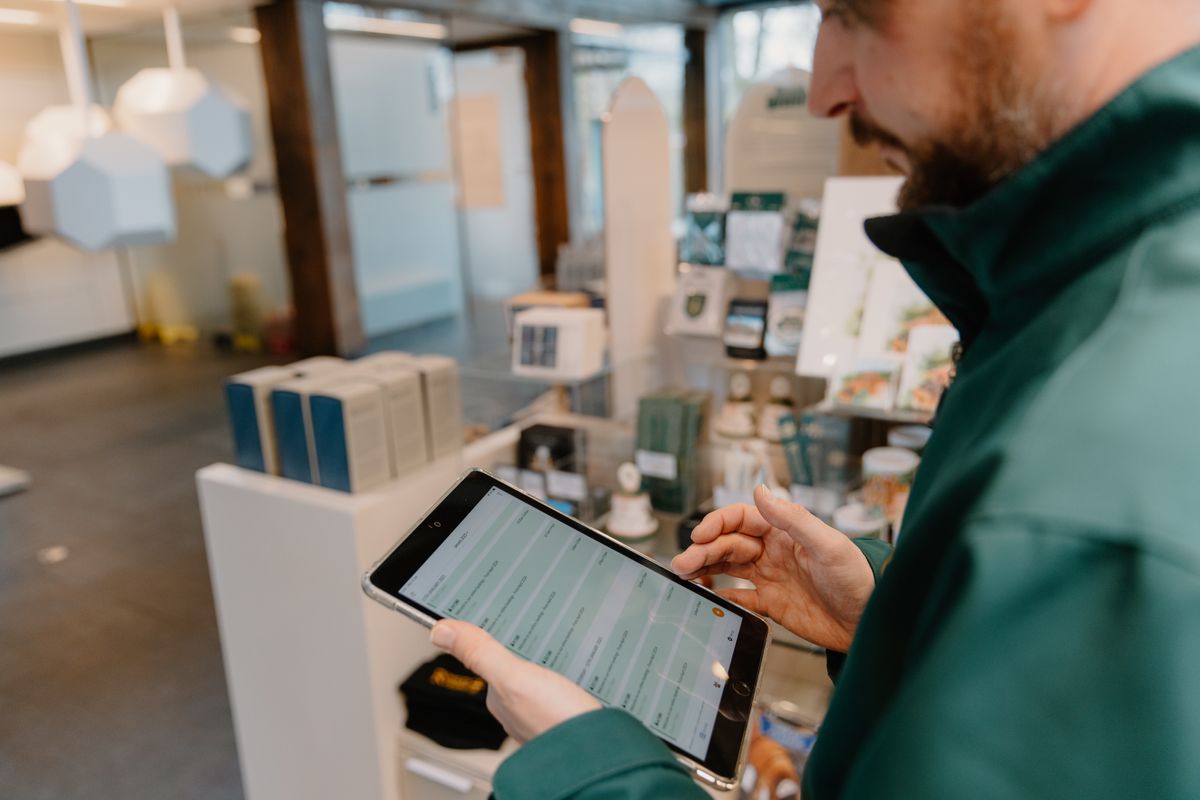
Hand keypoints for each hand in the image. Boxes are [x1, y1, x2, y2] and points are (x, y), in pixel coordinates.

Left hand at [430, 620, 600, 742]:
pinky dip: (570, 674)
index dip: (493, 636)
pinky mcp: (572, 714)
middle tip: (538, 620)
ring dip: (551, 659)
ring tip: (559, 639)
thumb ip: (481, 654)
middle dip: (526, 645)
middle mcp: (521, 708)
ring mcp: (547, 712)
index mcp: (501, 698)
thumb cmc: (557, 725)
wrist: (600, 756)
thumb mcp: (515, 680)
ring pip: (543, 676)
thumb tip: (440, 630)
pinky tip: (578, 667)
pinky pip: (566, 685)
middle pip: (519, 666)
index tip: (501, 612)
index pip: (490, 658)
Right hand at [671, 485, 875, 651]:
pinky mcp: (773, 605)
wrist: (873, 622)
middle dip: (703, 550)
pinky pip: (740, 598)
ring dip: (705, 568)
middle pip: (729, 544)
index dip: (717, 524)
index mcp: (785, 532)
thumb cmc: (858, 579)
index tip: (699, 536)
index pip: (741, 519)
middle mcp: (774, 551)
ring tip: (684, 575)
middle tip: (682, 563)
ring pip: (728, 567)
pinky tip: (706, 597)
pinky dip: (721, 596)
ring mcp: (772, 577)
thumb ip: (793, 518)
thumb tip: (759, 490)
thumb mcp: (828, 545)